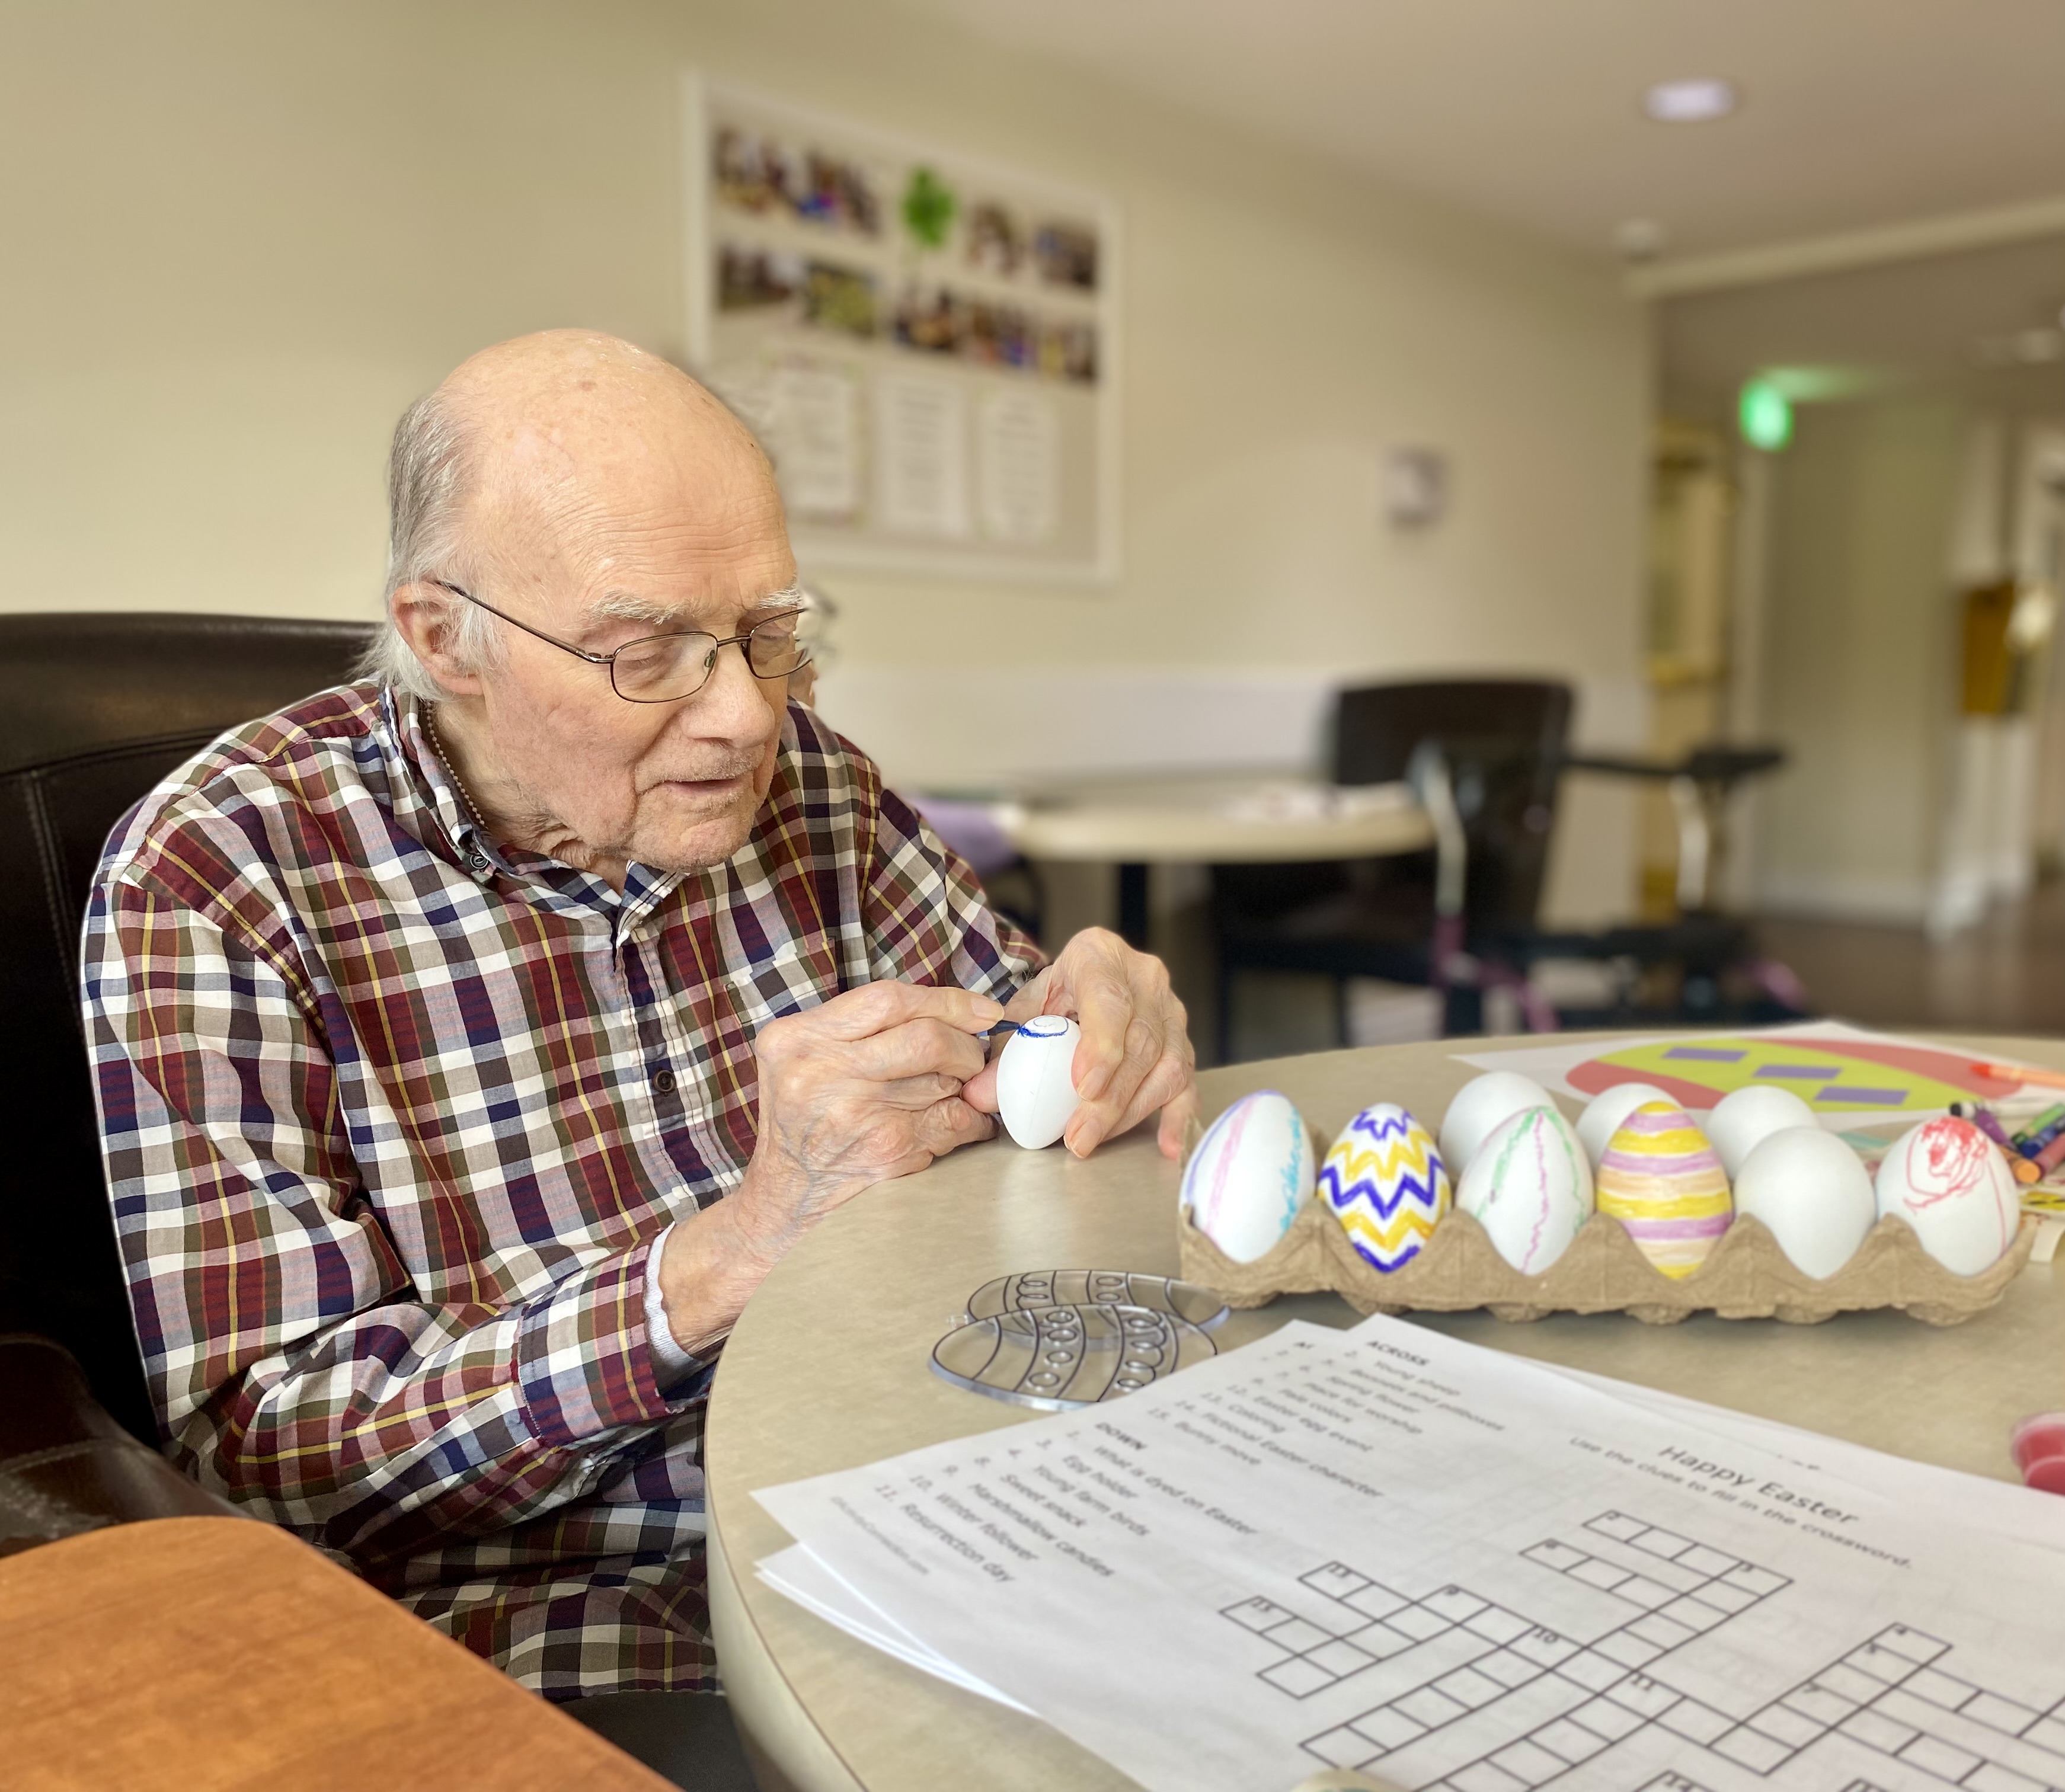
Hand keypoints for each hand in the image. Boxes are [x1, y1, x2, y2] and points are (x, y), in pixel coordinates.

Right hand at [657, 980, 999, 1350]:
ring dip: (967, 1084)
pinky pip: (954, 1121)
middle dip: (965, 1045)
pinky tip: (963, 1120)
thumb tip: (956, 1012)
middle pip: (925, 1039)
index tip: (980, 1010)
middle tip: (973, 1055)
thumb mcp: (799, 1056)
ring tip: (958, 1088)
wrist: (784, 1196)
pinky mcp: (886, 1151)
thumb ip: (859, 1027)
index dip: (947, 1001)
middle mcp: (822, 1073)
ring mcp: (855, 1115)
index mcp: (797, 1039)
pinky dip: (972, 1119)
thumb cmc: (801, 1117)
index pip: (888, 1000)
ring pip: (945, 1080)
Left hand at [963, 928, 1197, 1160]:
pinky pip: (1187, 1082)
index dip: (1101, 1046)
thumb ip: (1004, 1051)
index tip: (1083, 1086)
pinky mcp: (1183, 1042)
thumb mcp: (1023, 1012)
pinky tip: (1166, 1145)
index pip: (1109, 1000)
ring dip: (1131, 1112)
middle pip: (1140, 1042)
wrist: (1082, 984)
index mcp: (1100, 956)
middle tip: (1078, 1135)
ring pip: (1166, 1066)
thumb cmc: (1054, 997)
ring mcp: (1171, 1010)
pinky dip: (1177, 1117)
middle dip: (1109, 1098)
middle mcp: (1145, 978)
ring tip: (1093, 1140)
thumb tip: (980, 1095)